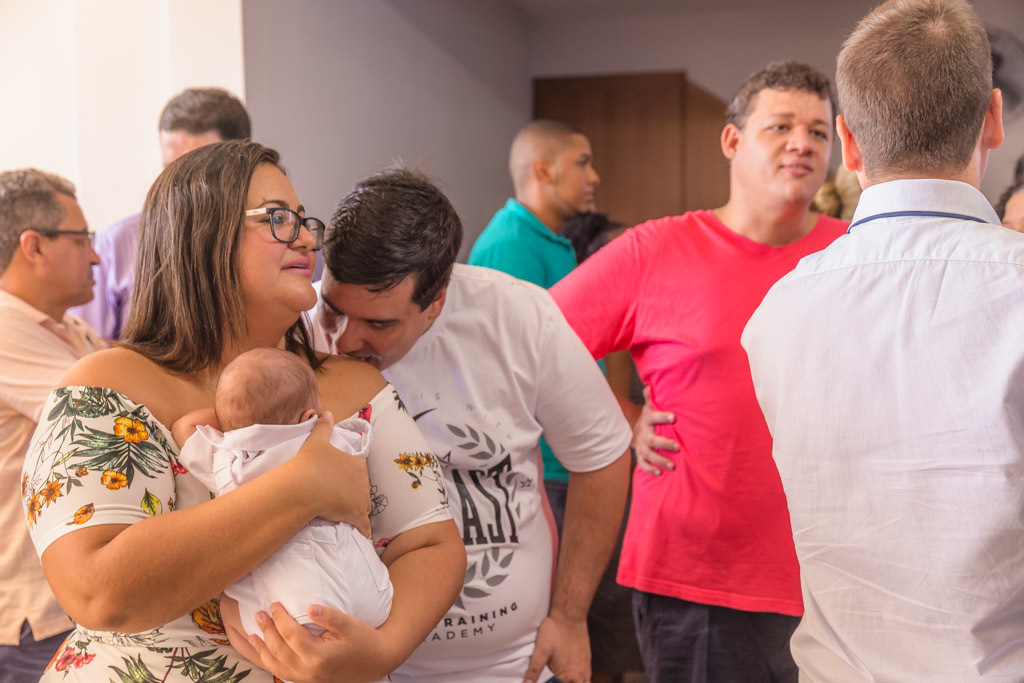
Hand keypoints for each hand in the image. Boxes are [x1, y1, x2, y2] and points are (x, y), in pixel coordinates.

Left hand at [248, 603, 392, 682]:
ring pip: (277, 665)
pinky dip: (271, 663)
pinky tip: (265, 653)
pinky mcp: (309, 681)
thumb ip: (329, 616)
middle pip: (280, 650)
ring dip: (263, 650)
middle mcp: (309, 671)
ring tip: (252, 635)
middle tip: (259, 613)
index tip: (274, 604)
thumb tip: (309, 607)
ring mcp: (308, 679)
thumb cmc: (365, 641)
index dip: (280, 619)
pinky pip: (284, 673)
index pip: (291, 635)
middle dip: (267, 631)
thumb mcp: (350, 625)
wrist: (377, 662)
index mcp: (319, 656)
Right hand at [294, 412, 371, 535]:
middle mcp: (363, 482)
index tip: (338, 478)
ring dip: (356, 509)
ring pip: (362, 505)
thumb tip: (326, 412)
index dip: (348, 474)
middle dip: (352, 491)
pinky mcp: (355, 516)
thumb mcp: (317, 440)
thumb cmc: (310, 463)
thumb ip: (323, 426)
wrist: (303, 486)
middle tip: (336, 495)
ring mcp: (360, 500)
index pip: (357, 470)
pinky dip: (363, 530)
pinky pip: (363, 525)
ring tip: (344, 512)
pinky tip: (364, 536)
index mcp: (358, 464)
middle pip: (360, 488)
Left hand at [523, 614, 590, 682]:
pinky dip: (579, 679)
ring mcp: (586, 668)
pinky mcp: (587, 661)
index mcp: (568, 676)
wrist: (569, 615)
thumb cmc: (554, 631)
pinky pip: (586, 677)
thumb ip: (534, 671)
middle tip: (554, 678)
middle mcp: (580, 675)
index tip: (549, 680)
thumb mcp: (541, 651)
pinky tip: (571, 674)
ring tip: (563, 678)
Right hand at [633, 387, 677, 475]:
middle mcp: (644, 433)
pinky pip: (643, 464)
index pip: (653, 417)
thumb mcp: (650, 405)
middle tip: (677, 446)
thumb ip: (652, 396)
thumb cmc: (650, 416)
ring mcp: (641, 446)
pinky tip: (659, 473)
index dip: (662, 417)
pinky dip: (650, 469)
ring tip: (673, 466)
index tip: (674, 417)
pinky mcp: (641, 455)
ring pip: (649, 454)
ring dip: (660, 460)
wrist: (634, 428)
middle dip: (664, 443)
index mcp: (648, 419)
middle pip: (652, 439)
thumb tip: (653, 384)